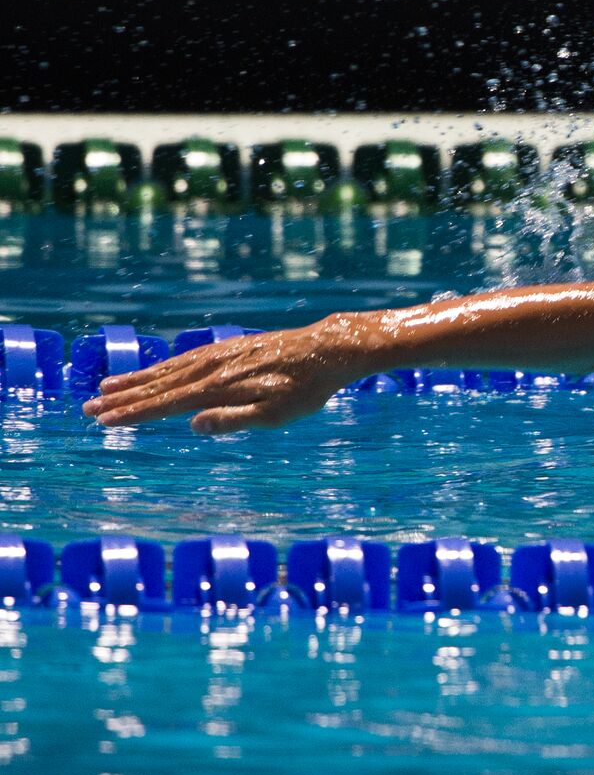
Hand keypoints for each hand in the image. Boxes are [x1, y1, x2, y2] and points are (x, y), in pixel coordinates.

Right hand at [82, 318, 371, 433]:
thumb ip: (233, 420)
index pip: (166, 405)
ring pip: (168, 370)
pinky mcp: (229, 349)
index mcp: (219, 388)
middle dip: (123, 399)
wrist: (326, 350)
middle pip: (159, 386)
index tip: (104, 422)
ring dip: (136, 380)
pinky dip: (162, 367)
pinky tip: (154, 372)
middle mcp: (212, 368)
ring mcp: (219, 355)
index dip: (133, 414)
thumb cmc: (305, 389)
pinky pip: (185, 359)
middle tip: (87, 409)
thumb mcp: (275, 414)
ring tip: (106, 387)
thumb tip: (193, 425)